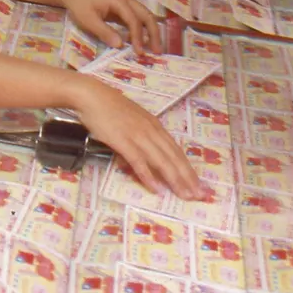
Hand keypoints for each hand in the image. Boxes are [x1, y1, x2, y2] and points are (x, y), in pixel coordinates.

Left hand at [60, 0, 161, 52]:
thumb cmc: (80, 5)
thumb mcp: (89, 20)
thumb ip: (105, 32)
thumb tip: (121, 45)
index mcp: (119, 0)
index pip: (134, 20)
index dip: (138, 37)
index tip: (139, 52)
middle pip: (147, 16)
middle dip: (154, 34)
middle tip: (158, 51)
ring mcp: (127, 3)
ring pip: (145, 17)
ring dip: (151, 32)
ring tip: (154, 49)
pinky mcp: (124, 9)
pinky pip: (137, 19)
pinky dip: (142, 31)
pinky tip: (141, 43)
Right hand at [71, 76, 208, 198]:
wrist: (93, 96)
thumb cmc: (111, 108)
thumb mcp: (133, 121)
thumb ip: (141, 137)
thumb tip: (144, 155)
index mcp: (155, 126)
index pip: (177, 150)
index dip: (188, 168)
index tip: (198, 183)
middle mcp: (151, 131)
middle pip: (174, 157)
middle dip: (187, 177)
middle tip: (199, 195)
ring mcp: (139, 136)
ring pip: (162, 160)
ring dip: (174, 179)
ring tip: (184, 195)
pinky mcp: (124, 141)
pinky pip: (139, 161)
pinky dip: (148, 175)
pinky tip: (156, 188)